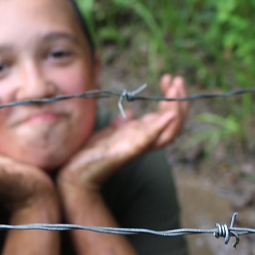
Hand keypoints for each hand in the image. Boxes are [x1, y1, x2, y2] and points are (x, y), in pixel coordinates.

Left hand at [57, 74, 188, 192]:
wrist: (74, 176)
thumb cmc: (89, 155)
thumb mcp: (107, 134)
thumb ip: (120, 125)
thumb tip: (129, 113)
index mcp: (140, 135)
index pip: (166, 117)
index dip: (172, 98)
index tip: (168, 79)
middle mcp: (143, 141)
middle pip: (175, 124)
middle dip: (180, 100)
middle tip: (177, 79)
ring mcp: (136, 147)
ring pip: (169, 133)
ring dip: (176, 110)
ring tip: (175, 89)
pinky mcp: (126, 152)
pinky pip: (150, 140)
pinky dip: (162, 127)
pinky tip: (170, 114)